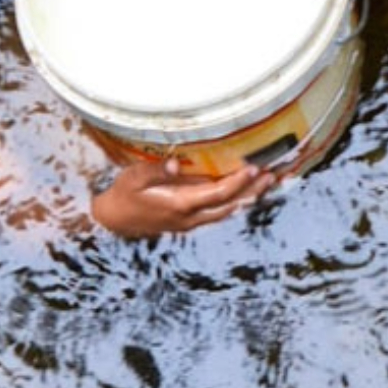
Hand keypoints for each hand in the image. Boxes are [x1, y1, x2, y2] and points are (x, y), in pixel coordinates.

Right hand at [91, 159, 276, 237]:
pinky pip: (219, 211)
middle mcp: (190, 217)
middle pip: (229, 206)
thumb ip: (155, 171)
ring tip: (268, 182)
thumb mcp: (133, 178)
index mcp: (179, 205)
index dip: (237, 182)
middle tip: (273, 175)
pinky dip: (236, 200)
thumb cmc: (124, 194)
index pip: (216, 195)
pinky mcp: (190, 220)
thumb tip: (176, 165)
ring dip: (248, 196)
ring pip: (227, 210)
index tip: (253, 168)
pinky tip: (247, 192)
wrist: (114, 220)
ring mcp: (192, 221)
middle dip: (252, 191)